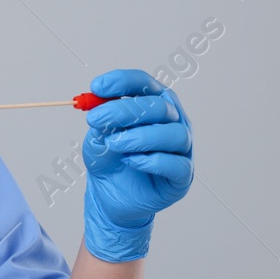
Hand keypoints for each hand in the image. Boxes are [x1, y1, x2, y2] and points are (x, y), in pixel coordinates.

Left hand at [81, 69, 192, 261]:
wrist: (109, 197)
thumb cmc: (108, 160)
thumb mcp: (98, 137)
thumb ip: (103, 121)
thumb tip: (100, 105)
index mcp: (153, 104)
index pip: (144, 83)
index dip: (123, 81)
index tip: (97, 86)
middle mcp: (173, 121)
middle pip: (159, 106)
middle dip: (125, 110)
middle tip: (97, 119)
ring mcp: (181, 148)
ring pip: (174, 134)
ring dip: (140, 137)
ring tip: (113, 143)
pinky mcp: (182, 176)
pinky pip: (177, 164)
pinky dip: (153, 161)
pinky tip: (130, 161)